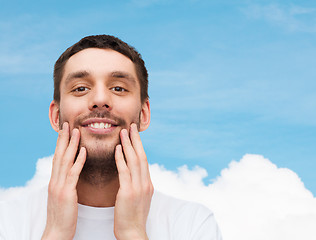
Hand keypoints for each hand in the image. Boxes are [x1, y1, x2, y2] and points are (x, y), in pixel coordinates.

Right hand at [42, 122, 85, 239]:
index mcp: (56, 181)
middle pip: (59, 155)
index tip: (66, 130)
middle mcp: (55, 181)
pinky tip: (84, 151)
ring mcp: (59, 186)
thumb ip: (67, 184)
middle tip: (68, 123)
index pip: (58, 158)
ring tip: (76, 130)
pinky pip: (73, 174)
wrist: (57, 232)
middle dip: (64, 138)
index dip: (62, 143)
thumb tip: (72, 174)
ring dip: (71, 144)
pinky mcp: (66, 193)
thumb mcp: (64, 196)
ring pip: (65, 160)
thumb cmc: (64, 216)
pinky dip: (78, 161)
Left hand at [114, 123, 153, 239]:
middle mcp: (146, 183)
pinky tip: (117, 149)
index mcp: (148, 184)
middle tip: (131, 126)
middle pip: (141, 156)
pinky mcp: (128, 192)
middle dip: (136, 140)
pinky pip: (125, 171)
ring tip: (123, 132)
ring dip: (128, 145)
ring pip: (134, 160)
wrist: (133, 233)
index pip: (144, 160)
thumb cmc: (132, 218)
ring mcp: (139, 187)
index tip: (135, 135)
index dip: (139, 146)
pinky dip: (121, 158)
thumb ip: (137, 185)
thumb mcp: (139, 199)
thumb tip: (134, 175)